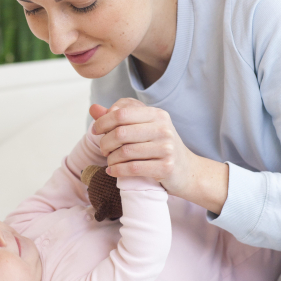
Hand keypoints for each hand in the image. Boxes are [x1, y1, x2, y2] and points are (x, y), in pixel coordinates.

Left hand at [90, 99, 228, 213]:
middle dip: (105, 143)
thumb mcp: (142, 127)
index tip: (95, 130)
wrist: (187, 170)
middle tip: (103, 150)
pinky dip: (117, 171)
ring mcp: (166, 148)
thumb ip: (118, 118)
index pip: (121, 113)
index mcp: (157, 114)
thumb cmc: (159, 146)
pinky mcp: (166, 167)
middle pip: (120, 133)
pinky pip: (133, 168)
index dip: (103, 122)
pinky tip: (112, 171)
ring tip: (110, 161)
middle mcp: (163, 128)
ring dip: (111, 159)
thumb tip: (93, 109)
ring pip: (125, 152)